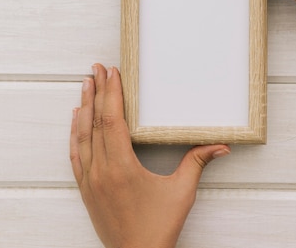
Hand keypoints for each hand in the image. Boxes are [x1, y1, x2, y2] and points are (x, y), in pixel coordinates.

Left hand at [70, 63, 229, 247]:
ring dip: (83, 107)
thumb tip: (221, 145)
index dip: (111, 93)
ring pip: (81, 136)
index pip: (112, 120)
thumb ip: (198, 163)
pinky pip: (75, 154)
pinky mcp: (86, 189)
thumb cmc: (158, 228)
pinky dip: (74, 134)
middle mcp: (101, 170)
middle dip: (96, 91)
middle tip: (97, 68)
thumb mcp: (181, 193)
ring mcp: (90, 180)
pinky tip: (76, 120)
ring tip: (85, 84)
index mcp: (122, 167)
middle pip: (95, 122)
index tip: (111, 73)